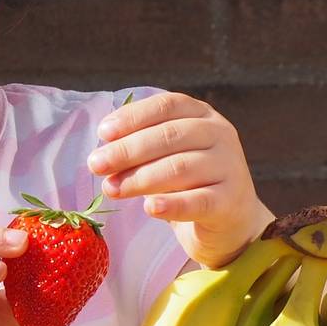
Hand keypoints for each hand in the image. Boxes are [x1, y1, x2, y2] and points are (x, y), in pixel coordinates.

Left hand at [85, 91, 274, 268]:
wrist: (230, 220)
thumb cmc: (189, 181)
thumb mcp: (168, 155)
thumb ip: (142, 147)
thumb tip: (102, 152)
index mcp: (202, 114)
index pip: (166, 106)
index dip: (132, 117)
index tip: (103, 133)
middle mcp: (219, 134)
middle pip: (169, 136)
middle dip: (127, 150)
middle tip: (96, 165)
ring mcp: (229, 166)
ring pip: (180, 167)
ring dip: (140, 178)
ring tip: (111, 188)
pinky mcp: (230, 201)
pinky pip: (199, 201)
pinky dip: (172, 205)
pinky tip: (149, 208)